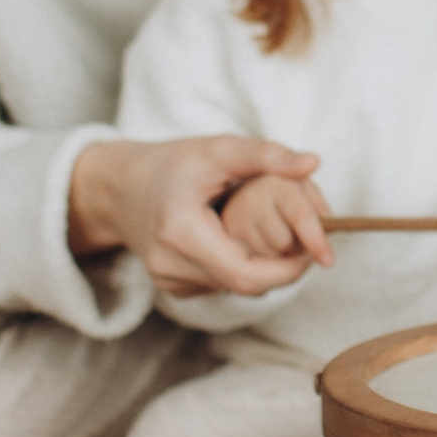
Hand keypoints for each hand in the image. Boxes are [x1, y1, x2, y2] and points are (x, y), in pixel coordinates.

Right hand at [70, 135, 323, 299]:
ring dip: (262, 267)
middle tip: (306, 242)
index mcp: (180, 231)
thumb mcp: (218, 149)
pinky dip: (240, 268)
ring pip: (235, 287)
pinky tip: (240, 240)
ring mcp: (168, 281)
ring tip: (275, 233)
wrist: (121, 187)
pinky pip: (220, 285)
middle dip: (282, 267)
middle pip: (245, 284)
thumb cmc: (172, 163)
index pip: (247, 275)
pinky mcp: (173, 288)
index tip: (315, 249)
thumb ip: (265, 155)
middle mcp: (169, 265)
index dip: (288, 269)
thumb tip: (313, 163)